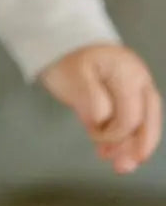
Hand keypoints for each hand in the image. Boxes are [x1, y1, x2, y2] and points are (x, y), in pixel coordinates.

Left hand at [38, 43, 161, 173]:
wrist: (59, 37)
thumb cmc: (64, 56)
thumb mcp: (73, 79)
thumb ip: (92, 103)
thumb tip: (103, 125)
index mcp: (127, 72)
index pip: (130, 115)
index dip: (114, 133)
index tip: (96, 138)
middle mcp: (138, 77)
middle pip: (147, 119)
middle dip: (135, 146)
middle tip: (121, 167)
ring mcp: (136, 83)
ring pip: (145, 120)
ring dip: (132, 144)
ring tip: (119, 163)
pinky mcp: (128, 90)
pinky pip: (134, 115)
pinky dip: (125, 133)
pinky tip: (113, 147)